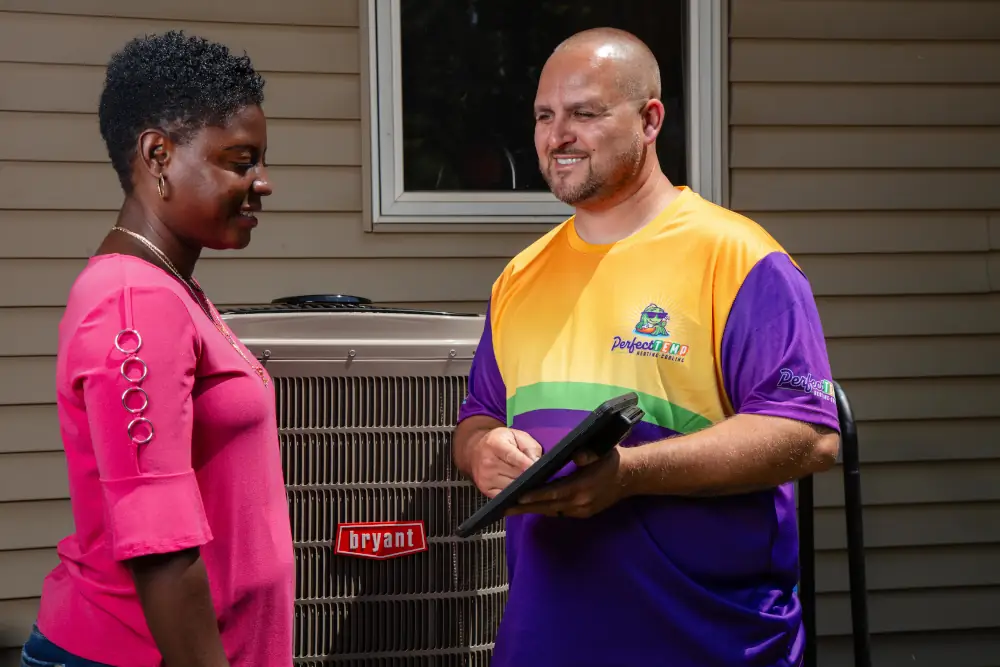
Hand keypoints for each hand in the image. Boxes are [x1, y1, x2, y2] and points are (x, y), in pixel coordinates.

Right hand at [468, 427, 542, 498]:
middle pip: (517, 474)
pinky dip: (514, 493)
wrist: (476, 449)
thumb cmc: (500, 441)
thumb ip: (530, 447)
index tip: (539, 469)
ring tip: (521, 475)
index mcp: (495, 445)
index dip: (528, 465)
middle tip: (532, 470)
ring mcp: (486, 478)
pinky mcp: (486, 490)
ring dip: (521, 484)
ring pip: (513, 487)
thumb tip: (537, 463)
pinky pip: (506, 496)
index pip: (514, 458)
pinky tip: (514, 483)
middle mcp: (488, 462)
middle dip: (528, 474)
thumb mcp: (516, 436)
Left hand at [506, 447, 633, 518]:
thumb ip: (587, 454)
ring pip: (552, 511)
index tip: (517, 497)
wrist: (631, 476)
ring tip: (512, 508)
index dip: (534, 496)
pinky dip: (546, 509)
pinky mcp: (584, 513)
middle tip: (503, 508)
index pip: (553, 493)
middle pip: (547, 507)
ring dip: (533, 510)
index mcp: (582, 486)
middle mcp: (580, 502)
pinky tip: (533, 506)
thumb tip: (576, 455)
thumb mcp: (600, 451)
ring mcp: (582, 510)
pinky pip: (560, 512)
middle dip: (525, 508)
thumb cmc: (611, 459)